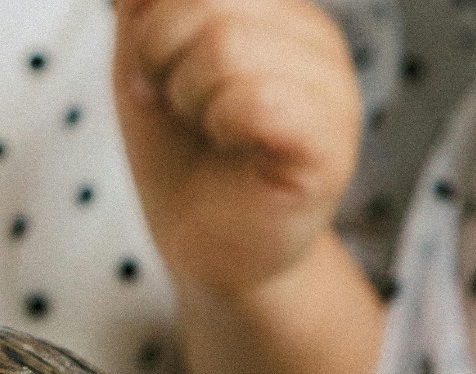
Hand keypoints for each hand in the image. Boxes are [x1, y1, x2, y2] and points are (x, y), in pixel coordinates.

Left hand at [113, 0, 361, 295]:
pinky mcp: (329, 143)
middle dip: (160, 56)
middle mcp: (312, 33)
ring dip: (188, 98)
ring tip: (206, 130)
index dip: (154, 20)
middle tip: (175, 104)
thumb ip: (146, 4)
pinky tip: (231, 146)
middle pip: (206, 1)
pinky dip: (220, 124)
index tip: (154, 69)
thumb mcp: (145, 58)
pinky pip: (256, 99)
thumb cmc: (180, 154)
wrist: (203, 247)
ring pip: (225, 46)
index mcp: (272, 7)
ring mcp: (330, 85)